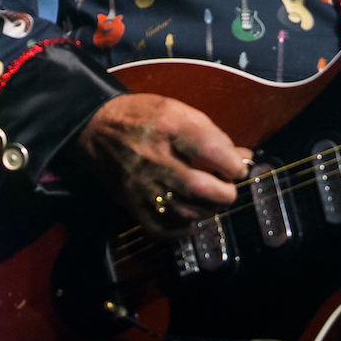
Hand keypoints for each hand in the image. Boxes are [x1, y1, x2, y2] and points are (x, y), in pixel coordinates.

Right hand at [73, 93, 251, 230]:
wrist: (98, 129)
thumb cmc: (144, 117)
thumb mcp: (179, 111)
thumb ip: (212, 135)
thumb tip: (243, 158)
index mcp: (170, 128)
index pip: (211, 151)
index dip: (233, 164)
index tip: (239, 167)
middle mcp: (155, 159)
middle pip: (200, 188)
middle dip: (225, 192)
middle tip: (228, 188)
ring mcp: (141, 185)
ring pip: (184, 212)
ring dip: (207, 210)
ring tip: (212, 201)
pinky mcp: (131, 204)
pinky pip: (161, 228)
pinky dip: (182, 229)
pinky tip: (191, 218)